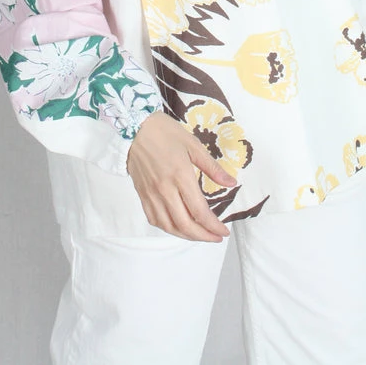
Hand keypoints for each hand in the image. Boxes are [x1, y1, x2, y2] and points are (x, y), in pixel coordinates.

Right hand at [126, 111, 236, 241]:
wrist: (133, 127)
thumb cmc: (165, 132)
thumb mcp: (193, 145)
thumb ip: (212, 167)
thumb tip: (231, 183)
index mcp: (180, 175)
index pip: (199, 211)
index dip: (213, 226)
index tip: (224, 231)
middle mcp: (165, 189)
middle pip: (185, 224)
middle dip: (203, 236)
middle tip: (216, 237)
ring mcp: (152, 194)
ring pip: (169, 226)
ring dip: (186, 236)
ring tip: (200, 235)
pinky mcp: (142, 195)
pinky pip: (155, 219)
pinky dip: (168, 228)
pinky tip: (178, 226)